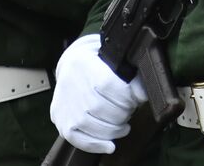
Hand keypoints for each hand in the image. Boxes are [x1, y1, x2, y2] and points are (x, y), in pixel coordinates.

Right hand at [49, 34, 147, 153]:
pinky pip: (77, 138)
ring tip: (123, 126)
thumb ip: (129, 74)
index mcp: (84, 63)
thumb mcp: (112, 58)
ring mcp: (64, 103)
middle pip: (100, 108)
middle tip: (130, 111)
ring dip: (113, 130)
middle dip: (122, 114)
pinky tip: (109, 144)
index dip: (127, 96)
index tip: (137, 98)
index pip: (108, 84)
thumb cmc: (96, 61)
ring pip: (91, 125)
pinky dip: (96, 144)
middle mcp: (71, 83)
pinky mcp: (61, 119)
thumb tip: (142, 94)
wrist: (70, 64)